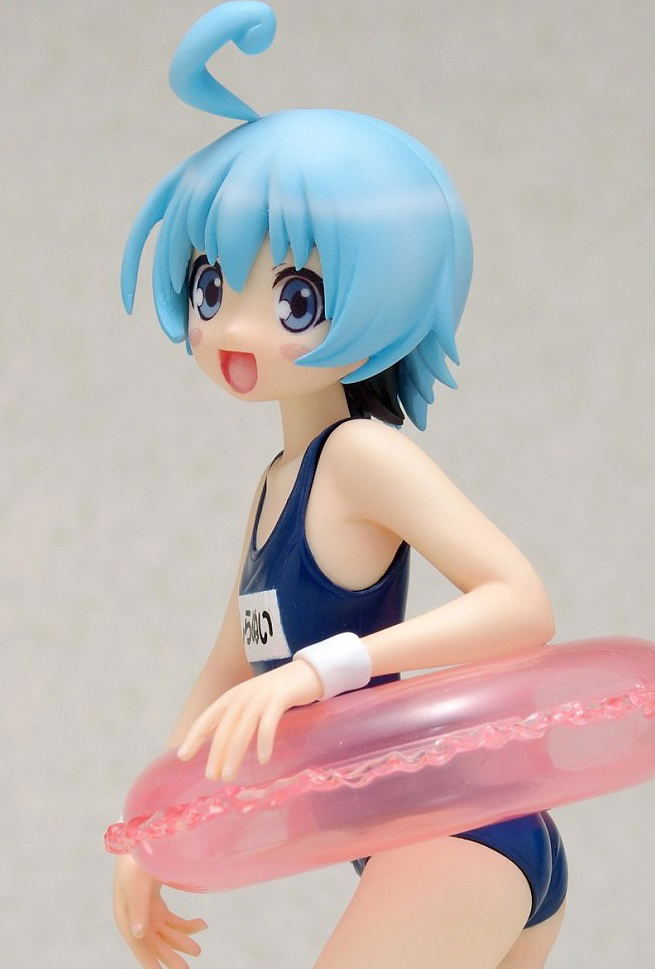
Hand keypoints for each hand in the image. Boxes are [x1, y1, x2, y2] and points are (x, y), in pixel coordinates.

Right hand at [113, 854, 206, 968]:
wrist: (141, 835)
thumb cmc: (136, 860)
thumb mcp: (137, 886)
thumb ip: (138, 911)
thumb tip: (137, 936)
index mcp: (125, 915)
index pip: (138, 945)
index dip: (149, 961)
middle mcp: (134, 916)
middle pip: (154, 941)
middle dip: (170, 955)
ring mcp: (146, 909)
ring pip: (165, 932)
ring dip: (181, 940)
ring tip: (197, 950)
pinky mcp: (155, 900)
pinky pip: (171, 919)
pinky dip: (185, 924)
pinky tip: (201, 924)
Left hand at [177, 659, 321, 781]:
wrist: (307, 672)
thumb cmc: (278, 693)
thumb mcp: (252, 703)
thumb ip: (239, 718)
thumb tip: (223, 747)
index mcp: (232, 697)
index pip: (208, 717)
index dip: (194, 736)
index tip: (183, 756)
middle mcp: (242, 695)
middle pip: (224, 728)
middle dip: (215, 753)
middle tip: (212, 777)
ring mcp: (260, 696)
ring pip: (242, 728)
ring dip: (234, 753)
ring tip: (229, 775)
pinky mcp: (279, 698)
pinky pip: (268, 724)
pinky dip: (264, 742)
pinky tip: (264, 760)